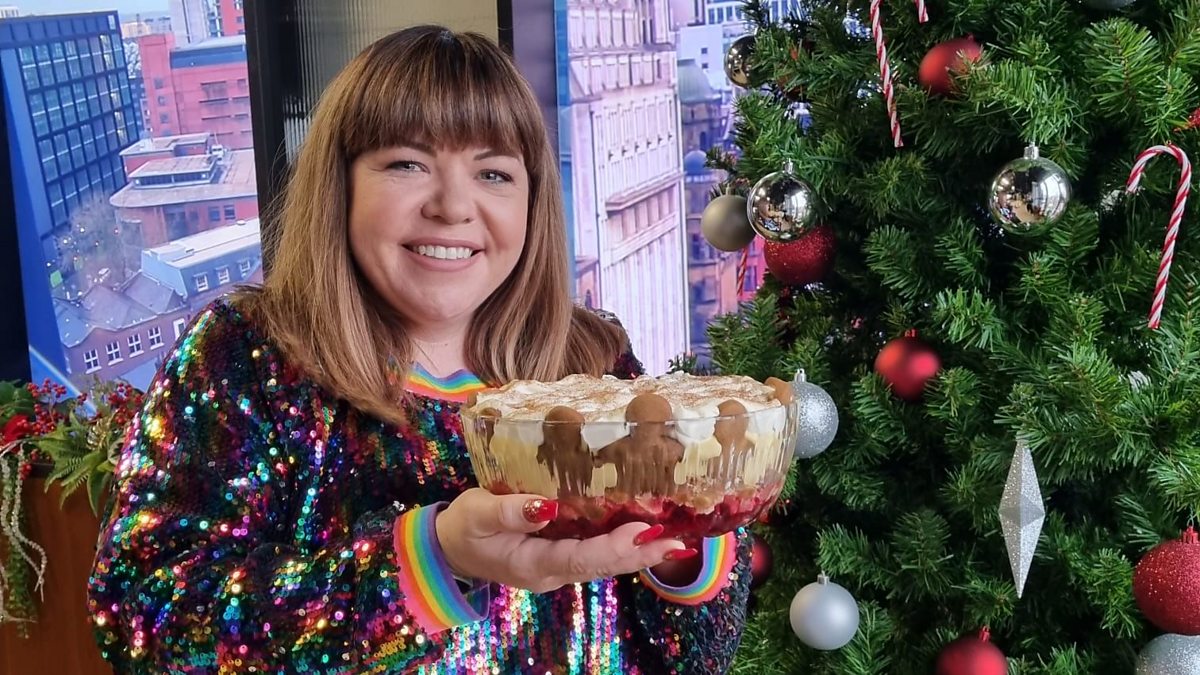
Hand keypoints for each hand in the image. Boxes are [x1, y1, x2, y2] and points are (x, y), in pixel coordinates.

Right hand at [435, 488, 691, 592]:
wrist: (448, 550)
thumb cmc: (463, 527)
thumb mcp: (477, 514)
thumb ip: (509, 512)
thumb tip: (546, 506)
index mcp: (533, 564)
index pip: (581, 558)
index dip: (614, 547)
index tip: (644, 532)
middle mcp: (553, 572)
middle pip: (603, 565)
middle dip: (641, 553)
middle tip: (678, 540)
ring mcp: (558, 567)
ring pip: (604, 562)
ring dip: (639, 551)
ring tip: (674, 537)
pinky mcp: (560, 555)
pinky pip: (597, 554)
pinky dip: (624, 544)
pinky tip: (646, 533)